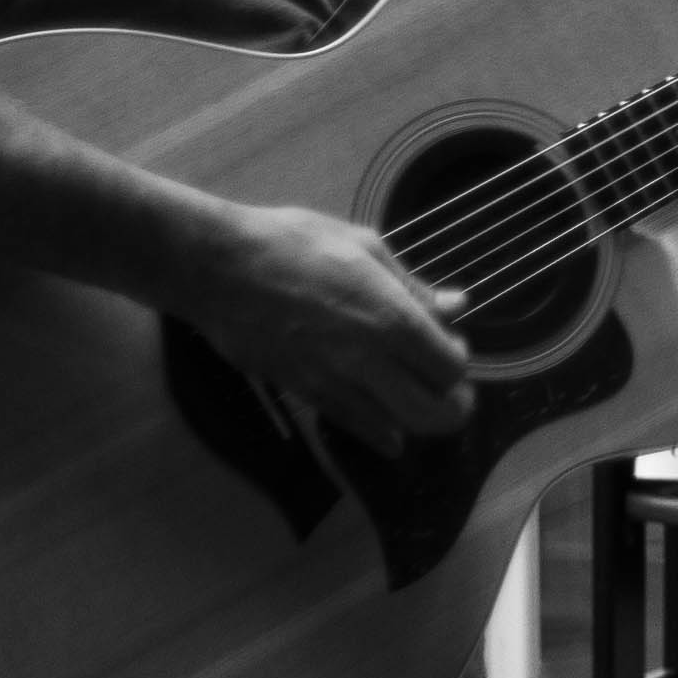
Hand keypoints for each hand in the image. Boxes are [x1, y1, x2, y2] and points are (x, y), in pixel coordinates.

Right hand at [175, 200, 471, 441]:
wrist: (218, 267)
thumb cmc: (292, 242)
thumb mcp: (363, 247)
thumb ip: (412, 285)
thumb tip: (457, 305)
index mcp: (390, 316)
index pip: (450, 366)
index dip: (459, 360)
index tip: (450, 344)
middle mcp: (368, 358)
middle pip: (434, 411)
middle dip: (452, 406)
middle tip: (449, 389)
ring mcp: (333, 381)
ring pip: (396, 428)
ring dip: (417, 421)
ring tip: (418, 401)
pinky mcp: (302, 392)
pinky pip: (352, 426)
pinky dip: (378, 434)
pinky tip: (389, 434)